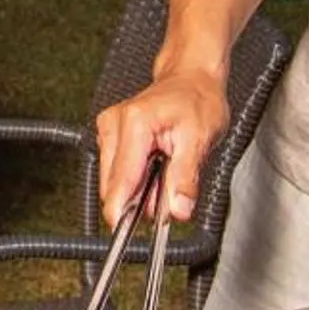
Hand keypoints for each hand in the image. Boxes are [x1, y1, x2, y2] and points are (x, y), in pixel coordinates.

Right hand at [94, 65, 229, 228]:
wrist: (192, 77)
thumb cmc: (198, 99)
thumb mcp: (200, 139)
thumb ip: (186, 177)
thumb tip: (177, 209)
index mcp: (134, 124)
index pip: (121, 180)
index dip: (122, 210)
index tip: (125, 232)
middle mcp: (114, 124)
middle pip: (113, 184)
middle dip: (139, 200)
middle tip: (169, 194)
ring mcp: (108, 128)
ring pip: (113, 180)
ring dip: (138, 189)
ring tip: (165, 172)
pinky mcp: (109, 134)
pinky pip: (116, 170)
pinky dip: (135, 178)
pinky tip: (154, 166)